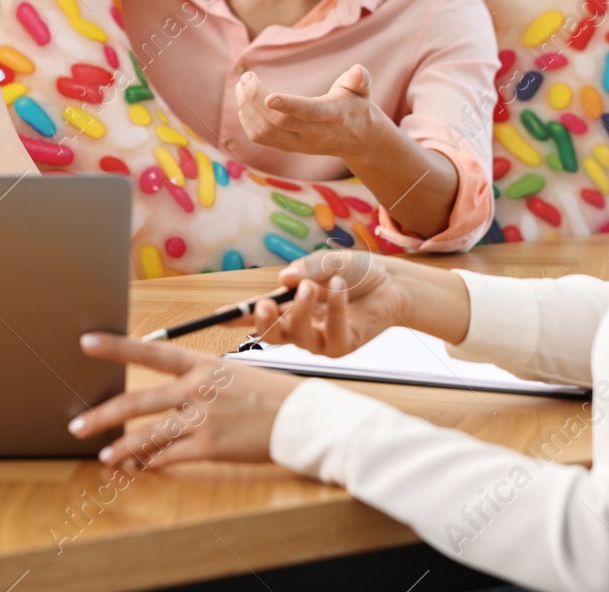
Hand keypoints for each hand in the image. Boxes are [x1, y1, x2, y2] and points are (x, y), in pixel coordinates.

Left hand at [69, 332, 301, 467]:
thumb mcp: (233, 373)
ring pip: (149, 434)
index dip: (117, 347)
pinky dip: (152, 463)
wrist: (301, 417)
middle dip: (103, 415)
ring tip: (103, 456)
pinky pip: (171, 456)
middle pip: (139, 401)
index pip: (152, 351)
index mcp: (203, 365)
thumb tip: (170, 394)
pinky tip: (139, 467)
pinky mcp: (211, 446)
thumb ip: (199, 381)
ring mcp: (204, 418)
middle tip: (76, 424)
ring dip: (122, 447)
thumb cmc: (270, 394)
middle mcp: (198, 389)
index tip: (87, 342)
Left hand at [235, 64, 378, 158]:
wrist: (357, 139)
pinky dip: (246, 121)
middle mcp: (314, 134)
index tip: (268, 96)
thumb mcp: (363, 91)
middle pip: (278, 122)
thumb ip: (360, 80)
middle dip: (255, 98)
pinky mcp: (288, 147)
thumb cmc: (355, 106)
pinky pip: (261, 138)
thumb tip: (359, 71)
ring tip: (240, 87)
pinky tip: (244, 103)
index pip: (309, 113)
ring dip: (246, 108)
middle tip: (245, 77)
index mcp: (333, 116)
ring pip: (264, 132)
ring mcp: (299, 144)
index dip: (288, 105)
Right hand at [248, 251, 409, 356]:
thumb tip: (284, 280)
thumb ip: (306, 269)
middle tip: (265, 305)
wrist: (390, 282)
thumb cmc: (354, 272)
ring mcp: (320, 340)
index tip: (218, 316)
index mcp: (288, 306)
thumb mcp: (326, 262)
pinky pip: (333, 333)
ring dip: (302, 309)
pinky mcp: (343, 345)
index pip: (257, 313)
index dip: (236, 316)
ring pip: (298, 336)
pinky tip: (342, 286)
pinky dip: (336, 307)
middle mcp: (300, 326)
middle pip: (271, 335)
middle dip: (263, 322)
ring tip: (313, 285)